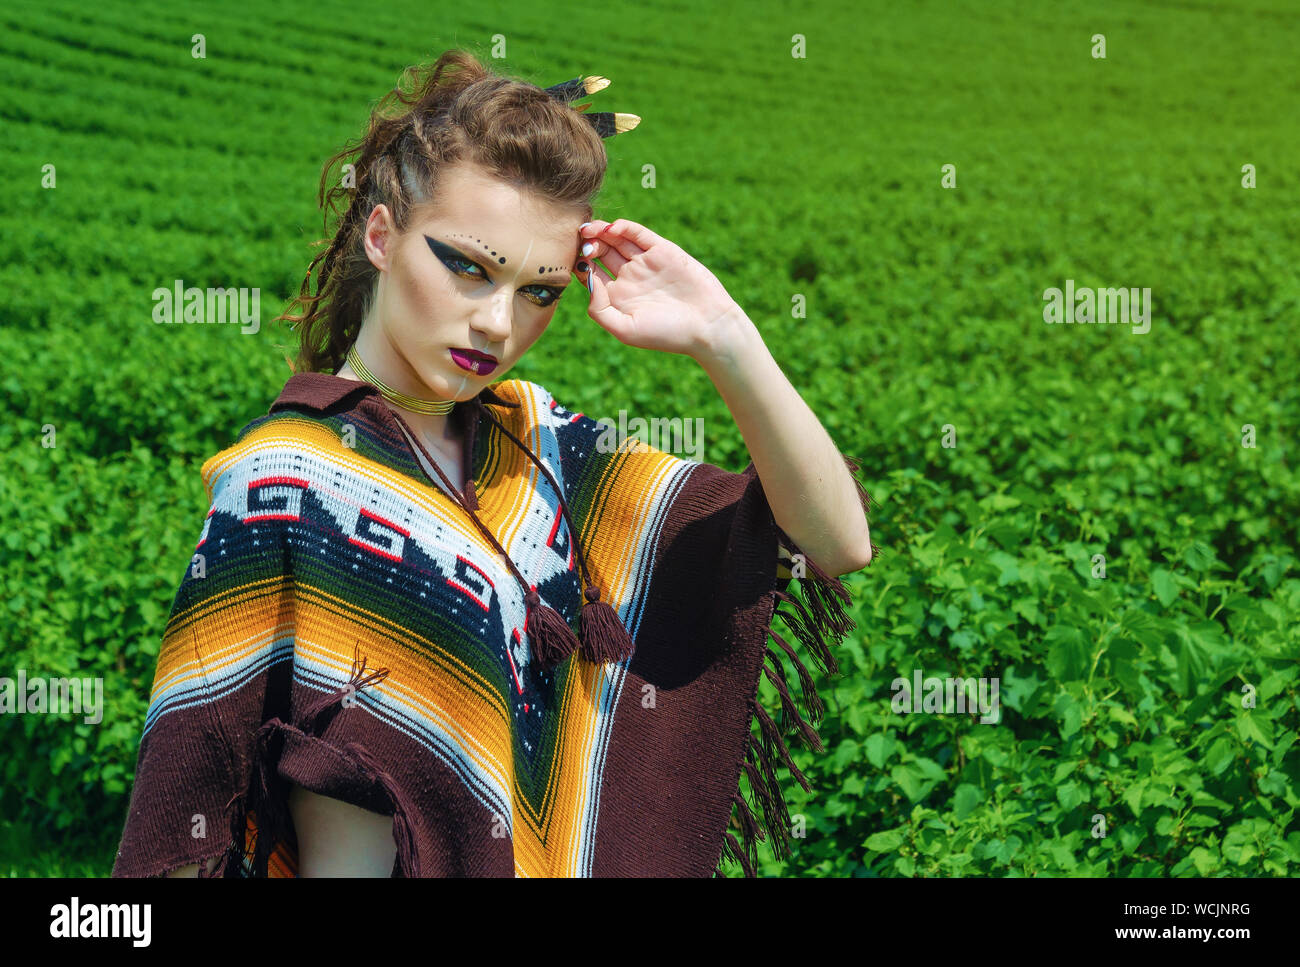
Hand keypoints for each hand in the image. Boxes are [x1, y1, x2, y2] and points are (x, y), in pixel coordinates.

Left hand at [574, 218, 748, 361]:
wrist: (707, 325)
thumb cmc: (666, 334)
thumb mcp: (625, 330)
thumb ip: (599, 309)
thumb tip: (587, 279)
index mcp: (617, 296)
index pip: (590, 272)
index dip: (580, 263)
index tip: (577, 261)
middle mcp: (629, 277)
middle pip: (601, 251)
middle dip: (588, 243)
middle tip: (582, 239)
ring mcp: (645, 262)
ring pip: (617, 239)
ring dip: (601, 231)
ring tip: (590, 229)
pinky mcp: (662, 250)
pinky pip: (638, 234)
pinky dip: (624, 227)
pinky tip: (612, 228)